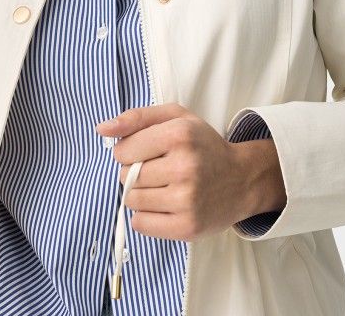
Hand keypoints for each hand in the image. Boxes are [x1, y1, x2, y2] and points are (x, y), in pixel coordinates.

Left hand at [95, 102, 278, 240]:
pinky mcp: (187, 227)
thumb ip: (137, 118)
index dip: (128, 151)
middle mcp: (184, 167)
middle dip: (134, 172)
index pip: (123, 150)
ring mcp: (187, 199)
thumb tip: (101, 129)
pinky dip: (146, 216)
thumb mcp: (176, 117)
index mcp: (179, 134)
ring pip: (132, 200)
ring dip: (140, 194)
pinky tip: (164, 205)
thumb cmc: (203, 145)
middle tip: (157, 169)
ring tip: (161, 187)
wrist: (242, 179)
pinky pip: (141, 224)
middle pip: (126, 176)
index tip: (143, 152)